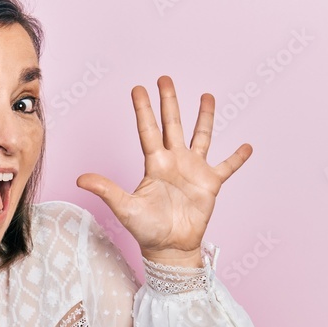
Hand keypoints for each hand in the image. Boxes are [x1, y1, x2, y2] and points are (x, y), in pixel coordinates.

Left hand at [76, 76, 252, 265]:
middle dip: (169, 101)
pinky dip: (237, 158)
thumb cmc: (146, 229)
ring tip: (207, 96)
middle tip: (165, 78)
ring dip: (204, 117)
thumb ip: (106, 190)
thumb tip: (80, 179)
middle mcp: (174, 162)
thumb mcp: (125, 207)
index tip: (138, 88)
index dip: (143, 110)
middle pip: (172, 125)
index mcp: (154, 164)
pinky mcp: (210, 184)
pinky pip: (227, 167)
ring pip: (201, 137)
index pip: (148, 130)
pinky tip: (247, 146)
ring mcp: (193, 171)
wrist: (169, 248)